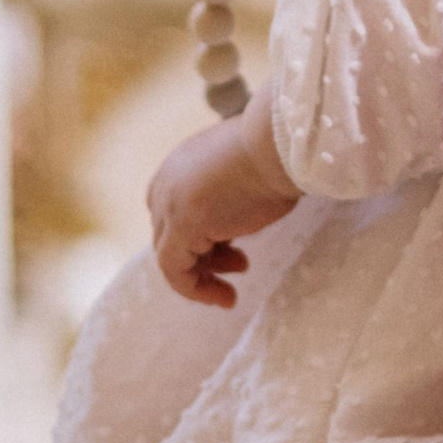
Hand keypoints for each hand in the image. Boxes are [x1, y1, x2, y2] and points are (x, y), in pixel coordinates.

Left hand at [149, 107, 301, 307]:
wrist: (277, 145)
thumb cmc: (274, 156)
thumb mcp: (244, 175)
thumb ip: (228, 198)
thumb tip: (234, 223)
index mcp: (179, 165)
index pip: (173, 211)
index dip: (199, 237)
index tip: (233, 249)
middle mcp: (166, 182)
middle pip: (170, 234)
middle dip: (204, 258)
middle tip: (241, 265)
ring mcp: (169, 204)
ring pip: (171, 255)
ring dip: (202, 278)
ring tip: (231, 293)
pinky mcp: (181, 226)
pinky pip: (175, 270)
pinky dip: (195, 290)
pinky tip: (225, 298)